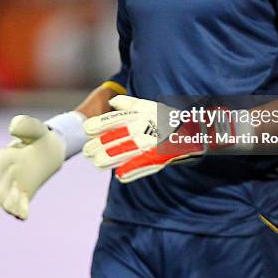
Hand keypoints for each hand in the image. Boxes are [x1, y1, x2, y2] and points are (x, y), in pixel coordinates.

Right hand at [0, 116, 65, 219]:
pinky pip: (19, 211)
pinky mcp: (25, 195)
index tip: (12, 164)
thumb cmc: (38, 137)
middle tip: (13, 187)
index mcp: (1, 162)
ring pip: (3, 205)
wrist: (50, 149)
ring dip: (9, 204)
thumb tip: (12, 128)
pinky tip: (26, 211)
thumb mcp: (34, 129)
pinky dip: (21, 212)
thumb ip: (24, 125)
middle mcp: (4, 177)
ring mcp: (14, 188)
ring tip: (20, 194)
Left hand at [83, 95, 204, 182]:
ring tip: (97, 162)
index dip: (96, 126)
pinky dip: (128, 171)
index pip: (112, 120)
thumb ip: (128, 103)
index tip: (86, 130)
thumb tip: (112, 102)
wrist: (191, 131)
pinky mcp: (156, 158)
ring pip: (122, 153)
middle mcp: (142, 128)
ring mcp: (149, 144)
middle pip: (114, 138)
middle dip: (97, 146)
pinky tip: (119, 175)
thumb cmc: (166, 117)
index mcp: (139, 115)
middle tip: (87, 151)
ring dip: (107, 159)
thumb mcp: (148, 105)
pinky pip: (139, 166)